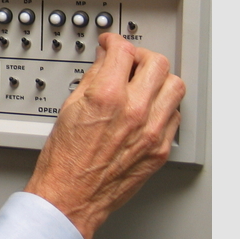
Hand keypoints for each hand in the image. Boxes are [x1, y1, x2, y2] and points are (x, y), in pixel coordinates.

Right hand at [23, 33, 185, 238]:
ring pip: (175, 86)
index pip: (123, 50)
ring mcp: (152, 131)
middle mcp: (135, 111)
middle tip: (129, 61)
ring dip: (159, 79)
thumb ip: (92, 79)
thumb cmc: (64, 160)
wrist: (71, 196)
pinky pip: (175, 115)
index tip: (112, 44)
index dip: (115, 41)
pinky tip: (148, 108)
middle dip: (141, 56)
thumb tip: (104, 62)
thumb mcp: (70, 108)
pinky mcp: (160, 149)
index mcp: (107, 96)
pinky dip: (164, 106)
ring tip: (144, 83)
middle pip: (157, 62)